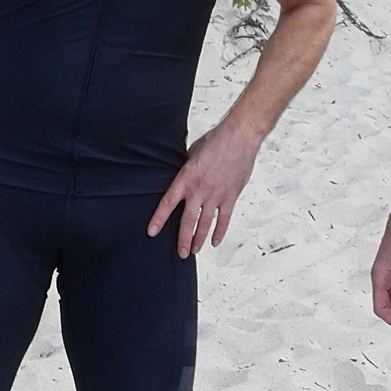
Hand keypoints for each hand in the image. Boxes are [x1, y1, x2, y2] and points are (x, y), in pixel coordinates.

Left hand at [147, 118, 261, 257]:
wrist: (239, 137)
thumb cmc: (216, 141)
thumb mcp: (192, 153)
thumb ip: (186, 170)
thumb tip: (182, 180)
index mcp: (186, 178)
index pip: (168, 203)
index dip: (159, 219)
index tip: (151, 232)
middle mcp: (199, 190)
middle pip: (188, 220)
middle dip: (183, 239)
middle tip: (180, 253)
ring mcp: (216, 195)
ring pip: (205, 223)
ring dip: (199, 239)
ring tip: (195, 251)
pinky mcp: (230, 196)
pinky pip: (224, 219)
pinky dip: (219, 232)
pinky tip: (214, 241)